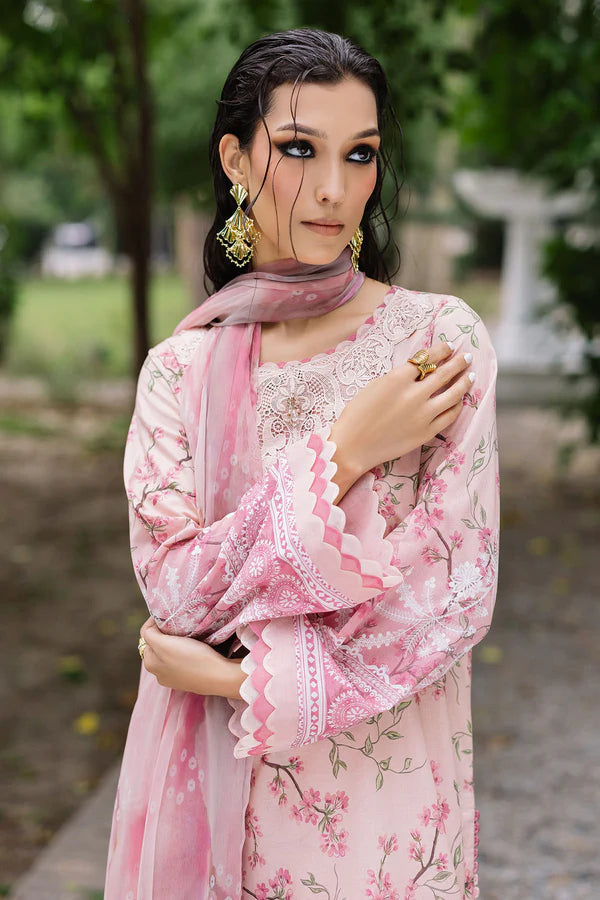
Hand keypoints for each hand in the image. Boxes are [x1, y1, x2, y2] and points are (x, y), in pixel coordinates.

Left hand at [139, 617, 244, 699]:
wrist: (219, 676)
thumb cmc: (192, 658)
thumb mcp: (165, 644)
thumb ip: (150, 635)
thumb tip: (149, 628)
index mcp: (150, 663)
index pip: (146, 634)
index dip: (155, 621)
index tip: (167, 613)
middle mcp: (158, 673)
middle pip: (156, 644)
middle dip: (162, 632)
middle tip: (175, 622)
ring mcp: (173, 677)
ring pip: (168, 652)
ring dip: (172, 642)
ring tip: (183, 633)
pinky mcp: (187, 678)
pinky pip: (179, 660)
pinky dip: (182, 652)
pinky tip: (191, 648)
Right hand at [329, 341, 473, 493]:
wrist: (353, 446)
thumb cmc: (357, 414)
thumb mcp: (375, 385)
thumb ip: (399, 376)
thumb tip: (420, 370)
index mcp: (398, 379)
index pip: (427, 358)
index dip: (441, 350)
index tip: (450, 346)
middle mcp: (414, 395)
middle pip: (444, 373)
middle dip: (459, 362)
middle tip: (468, 356)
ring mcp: (423, 415)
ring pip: (453, 394)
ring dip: (464, 382)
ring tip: (470, 375)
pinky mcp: (426, 433)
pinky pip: (449, 416)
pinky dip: (457, 406)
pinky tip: (460, 400)